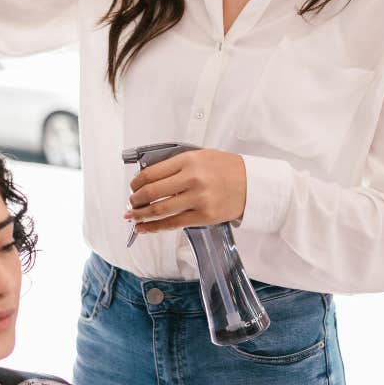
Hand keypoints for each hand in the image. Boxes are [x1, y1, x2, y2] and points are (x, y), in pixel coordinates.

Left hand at [124, 149, 246, 232]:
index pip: (151, 173)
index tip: (133, 187)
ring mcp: (198, 199)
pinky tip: (145, 228)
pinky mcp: (204, 216)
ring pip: (160, 210)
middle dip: (135, 200)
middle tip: (130, 203)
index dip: (136, 183)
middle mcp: (191, 179)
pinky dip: (156, 227)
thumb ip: (176, 165)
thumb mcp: (200, 156)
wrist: (253, 183)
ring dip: (141, 215)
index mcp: (188, 161)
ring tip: (132, 217)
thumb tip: (150, 178)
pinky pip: (174, 224)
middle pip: (152, 192)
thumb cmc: (226, 168)